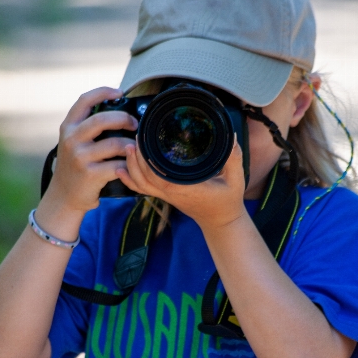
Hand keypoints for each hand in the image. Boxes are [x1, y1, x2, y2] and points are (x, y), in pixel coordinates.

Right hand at [43, 87, 137, 214]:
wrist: (64, 195)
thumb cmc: (76, 165)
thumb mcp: (73, 141)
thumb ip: (88, 127)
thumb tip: (119, 110)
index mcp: (68, 127)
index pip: (84, 100)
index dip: (103, 92)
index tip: (119, 92)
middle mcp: (71, 140)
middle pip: (102, 119)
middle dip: (124, 118)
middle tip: (135, 124)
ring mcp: (80, 157)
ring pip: (114, 144)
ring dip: (130, 144)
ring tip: (135, 147)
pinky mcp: (90, 174)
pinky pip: (117, 165)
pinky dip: (128, 164)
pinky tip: (131, 165)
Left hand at [116, 136, 247, 230]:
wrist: (220, 221)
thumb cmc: (227, 201)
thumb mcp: (236, 179)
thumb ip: (234, 158)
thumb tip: (232, 137)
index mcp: (186, 189)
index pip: (159, 177)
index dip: (147, 162)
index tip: (144, 142)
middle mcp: (172, 193)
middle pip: (145, 179)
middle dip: (135, 159)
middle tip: (133, 139)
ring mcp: (167, 196)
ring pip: (141, 184)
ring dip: (131, 167)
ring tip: (127, 148)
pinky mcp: (166, 195)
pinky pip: (143, 188)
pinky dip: (130, 180)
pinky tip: (121, 170)